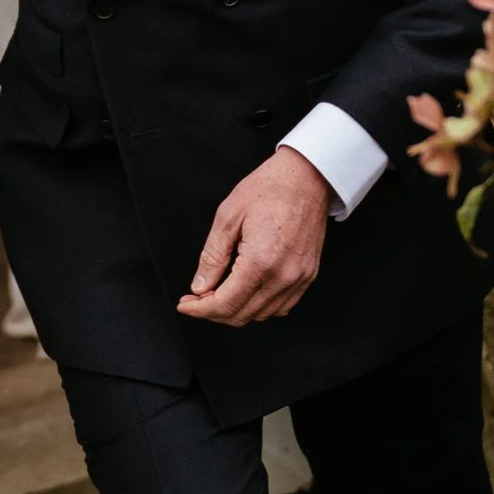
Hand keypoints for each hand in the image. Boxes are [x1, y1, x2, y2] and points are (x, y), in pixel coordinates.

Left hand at [177, 146, 331, 326]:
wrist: (306, 177)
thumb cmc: (268, 189)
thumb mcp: (227, 216)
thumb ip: (212, 257)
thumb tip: (200, 286)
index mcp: (260, 261)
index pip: (225, 303)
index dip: (200, 310)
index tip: (185, 305)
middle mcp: (283, 276)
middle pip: (242, 315)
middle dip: (213, 312)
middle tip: (196, 299)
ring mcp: (299, 278)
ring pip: (261, 315)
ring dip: (236, 311)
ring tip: (218, 295)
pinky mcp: (308, 276)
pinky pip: (281, 307)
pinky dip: (259, 307)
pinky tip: (245, 293)